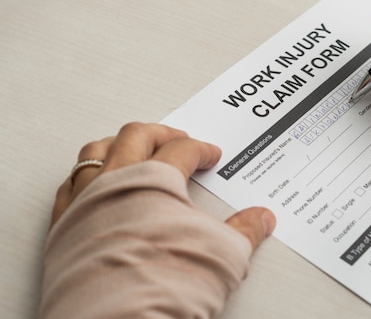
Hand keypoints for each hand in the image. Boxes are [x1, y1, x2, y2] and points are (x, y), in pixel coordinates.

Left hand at [52, 122, 275, 249]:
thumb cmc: (163, 284)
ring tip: (131, 146)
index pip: (182, 149)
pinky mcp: (63, 225)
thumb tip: (260, 219)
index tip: (210, 155)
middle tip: (178, 138)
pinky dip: (85, 173)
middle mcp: (115, 181)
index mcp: (155, 179)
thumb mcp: (223, 253)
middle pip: (137, 136)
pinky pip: (70, 183)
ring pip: (97, 151)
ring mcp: (84, 201)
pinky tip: (91, 180)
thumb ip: (245, 230)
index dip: (202, 149)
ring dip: (119, 143)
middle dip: (162, 133)